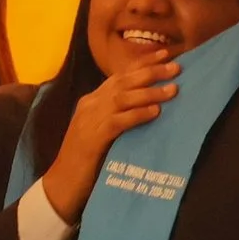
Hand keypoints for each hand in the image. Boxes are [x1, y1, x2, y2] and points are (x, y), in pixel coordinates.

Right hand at [40, 60, 182, 223]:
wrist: (62, 185)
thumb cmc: (87, 161)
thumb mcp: (104, 132)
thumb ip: (120, 116)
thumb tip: (151, 107)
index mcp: (93, 101)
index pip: (120, 75)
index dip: (143, 63)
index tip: (165, 54)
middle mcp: (91, 105)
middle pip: (123, 81)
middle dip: (150, 72)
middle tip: (176, 67)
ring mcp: (89, 120)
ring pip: (121, 98)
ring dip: (149, 92)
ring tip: (172, 90)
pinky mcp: (93, 138)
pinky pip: (118, 121)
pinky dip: (137, 115)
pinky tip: (155, 113)